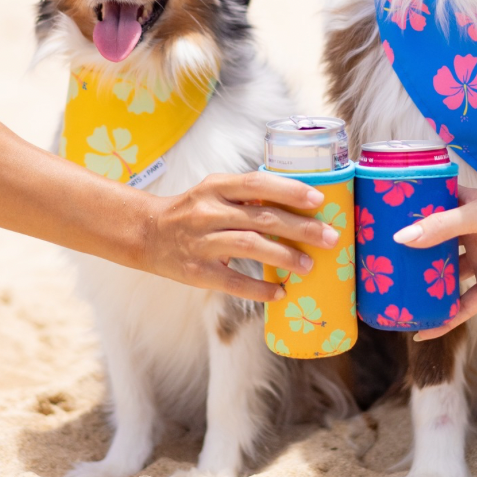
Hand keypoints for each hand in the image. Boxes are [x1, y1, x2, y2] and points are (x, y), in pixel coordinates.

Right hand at [139, 172, 338, 301]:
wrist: (146, 234)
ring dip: (285, 256)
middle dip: (300, 228)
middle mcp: (209, 212)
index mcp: (216, 187)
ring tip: (310, 266)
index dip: (289, 190)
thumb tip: (298, 202)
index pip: (257, 183)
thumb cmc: (192, 211)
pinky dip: (258, 289)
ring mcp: (201, 242)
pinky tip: (280, 292)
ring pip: (250, 246)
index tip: (319, 199)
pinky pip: (233, 281)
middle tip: (330, 237)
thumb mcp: (214, 192)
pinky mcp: (196, 271)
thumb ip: (247, 195)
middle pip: (262, 217)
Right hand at [391, 186, 476, 338]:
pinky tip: (423, 330)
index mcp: (468, 207)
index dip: (410, 211)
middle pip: (435, 244)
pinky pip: (462, 306)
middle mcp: (471, 234)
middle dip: (412, 252)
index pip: (432, 206)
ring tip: (394, 294)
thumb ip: (441, 226)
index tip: (381, 218)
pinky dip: (444, 318)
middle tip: (379, 261)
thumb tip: (402, 239)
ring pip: (446, 276)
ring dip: (425, 285)